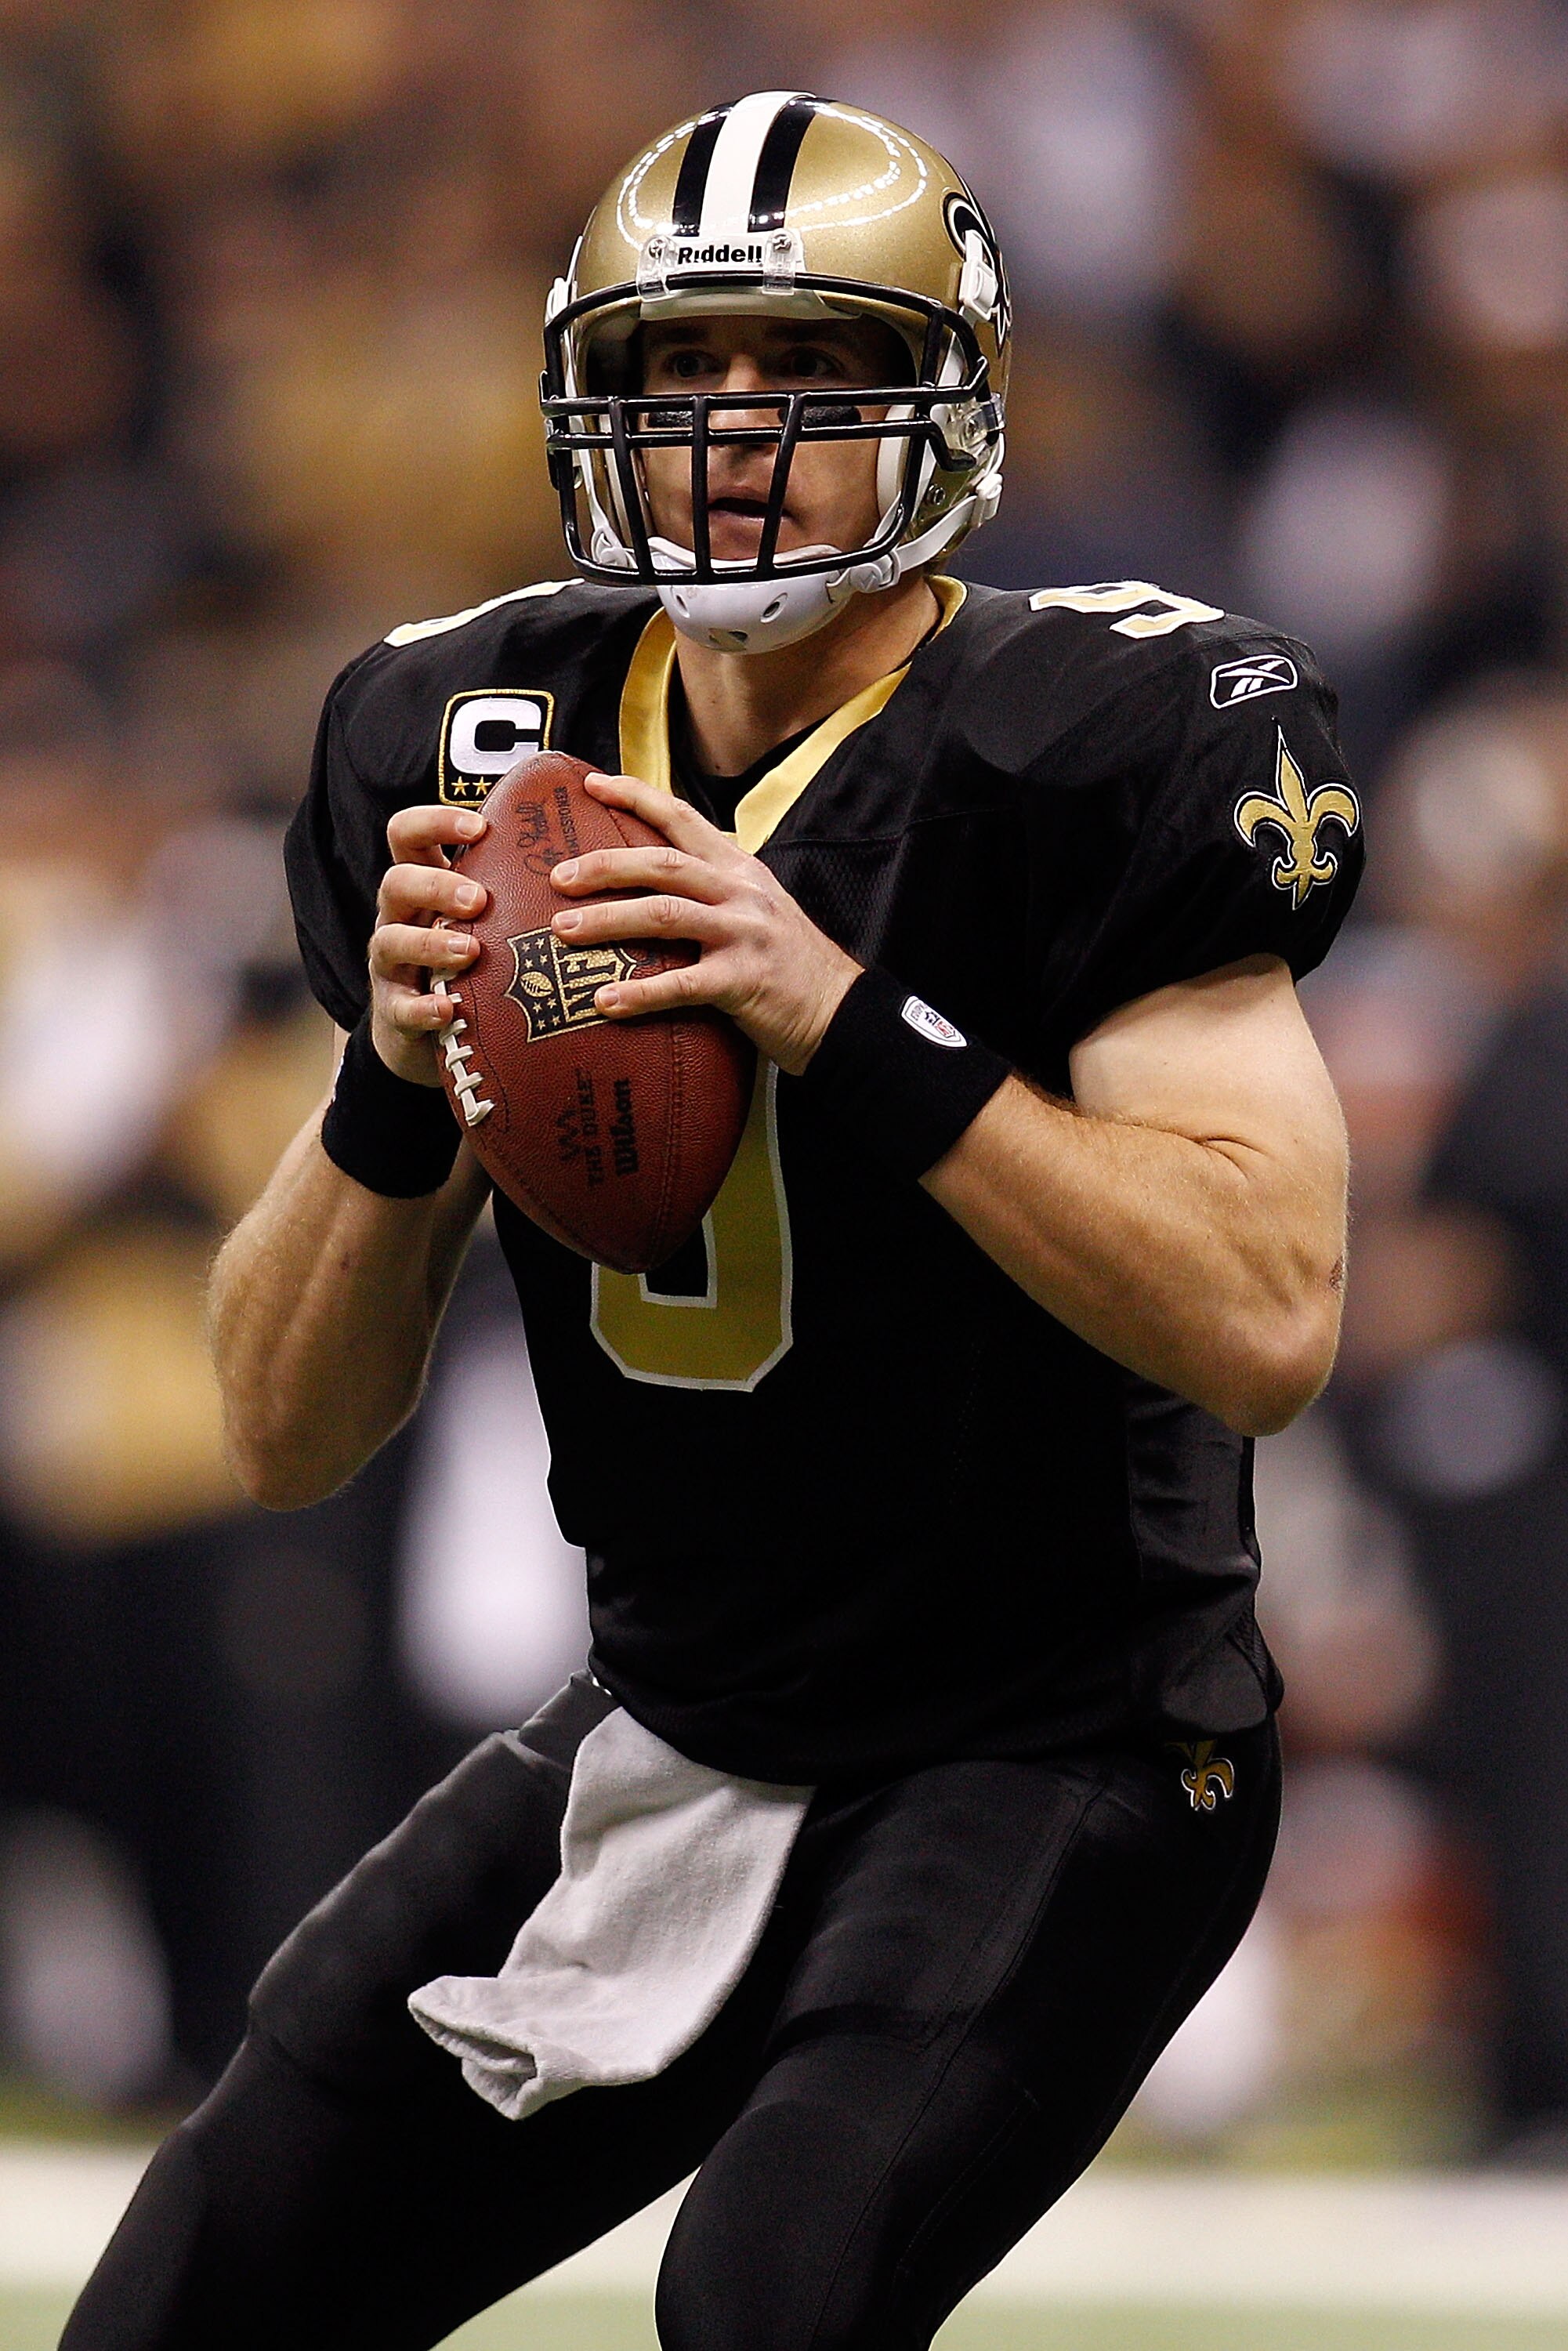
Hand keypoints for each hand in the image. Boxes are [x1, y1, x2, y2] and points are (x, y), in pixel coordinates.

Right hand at [368, 805, 489, 1083]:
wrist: (434, 1032)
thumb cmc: (470, 958)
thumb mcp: (483, 916)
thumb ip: (508, 883)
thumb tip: (573, 838)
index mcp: (421, 884)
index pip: (408, 834)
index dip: (435, 822)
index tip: (480, 828)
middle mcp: (399, 918)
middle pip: (396, 883)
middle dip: (436, 886)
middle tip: (480, 900)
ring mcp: (391, 965)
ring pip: (390, 942)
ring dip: (430, 943)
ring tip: (470, 951)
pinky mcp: (394, 1011)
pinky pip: (399, 1008)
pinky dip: (421, 1008)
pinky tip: (446, 1009)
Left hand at [549, 773, 860, 1073]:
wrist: (842, 1011)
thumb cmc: (790, 966)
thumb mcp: (756, 910)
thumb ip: (713, 892)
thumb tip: (651, 887)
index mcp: (740, 869)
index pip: (683, 818)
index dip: (636, 796)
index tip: (592, 783)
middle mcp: (741, 892)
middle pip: (663, 863)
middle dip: (605, 865)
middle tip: (558, 877)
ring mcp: (743, 934)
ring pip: (664, 914)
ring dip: (608, 920)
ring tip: (564, 932)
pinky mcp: (744, 980)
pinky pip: (681, 983)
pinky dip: (639, 994)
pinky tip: (605, 1002)